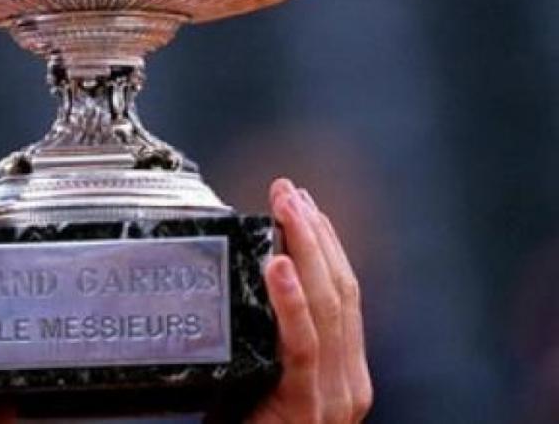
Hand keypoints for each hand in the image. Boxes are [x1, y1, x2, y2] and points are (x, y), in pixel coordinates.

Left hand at [249, 178, 372, 422]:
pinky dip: (291, 301)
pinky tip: (277, 265)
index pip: (342, 293)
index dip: (324, 243)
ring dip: (305, 250)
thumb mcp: (263, 378)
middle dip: (315, 234)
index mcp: (341, 372)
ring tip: (286, 209)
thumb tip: (245, 276)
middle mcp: (347, 382)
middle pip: (341, 291)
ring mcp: (332, 398)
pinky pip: (300, 346)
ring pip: (329, 308)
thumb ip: (267, 338)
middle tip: (290, 190)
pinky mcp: (307, 409)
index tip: (302, 201)